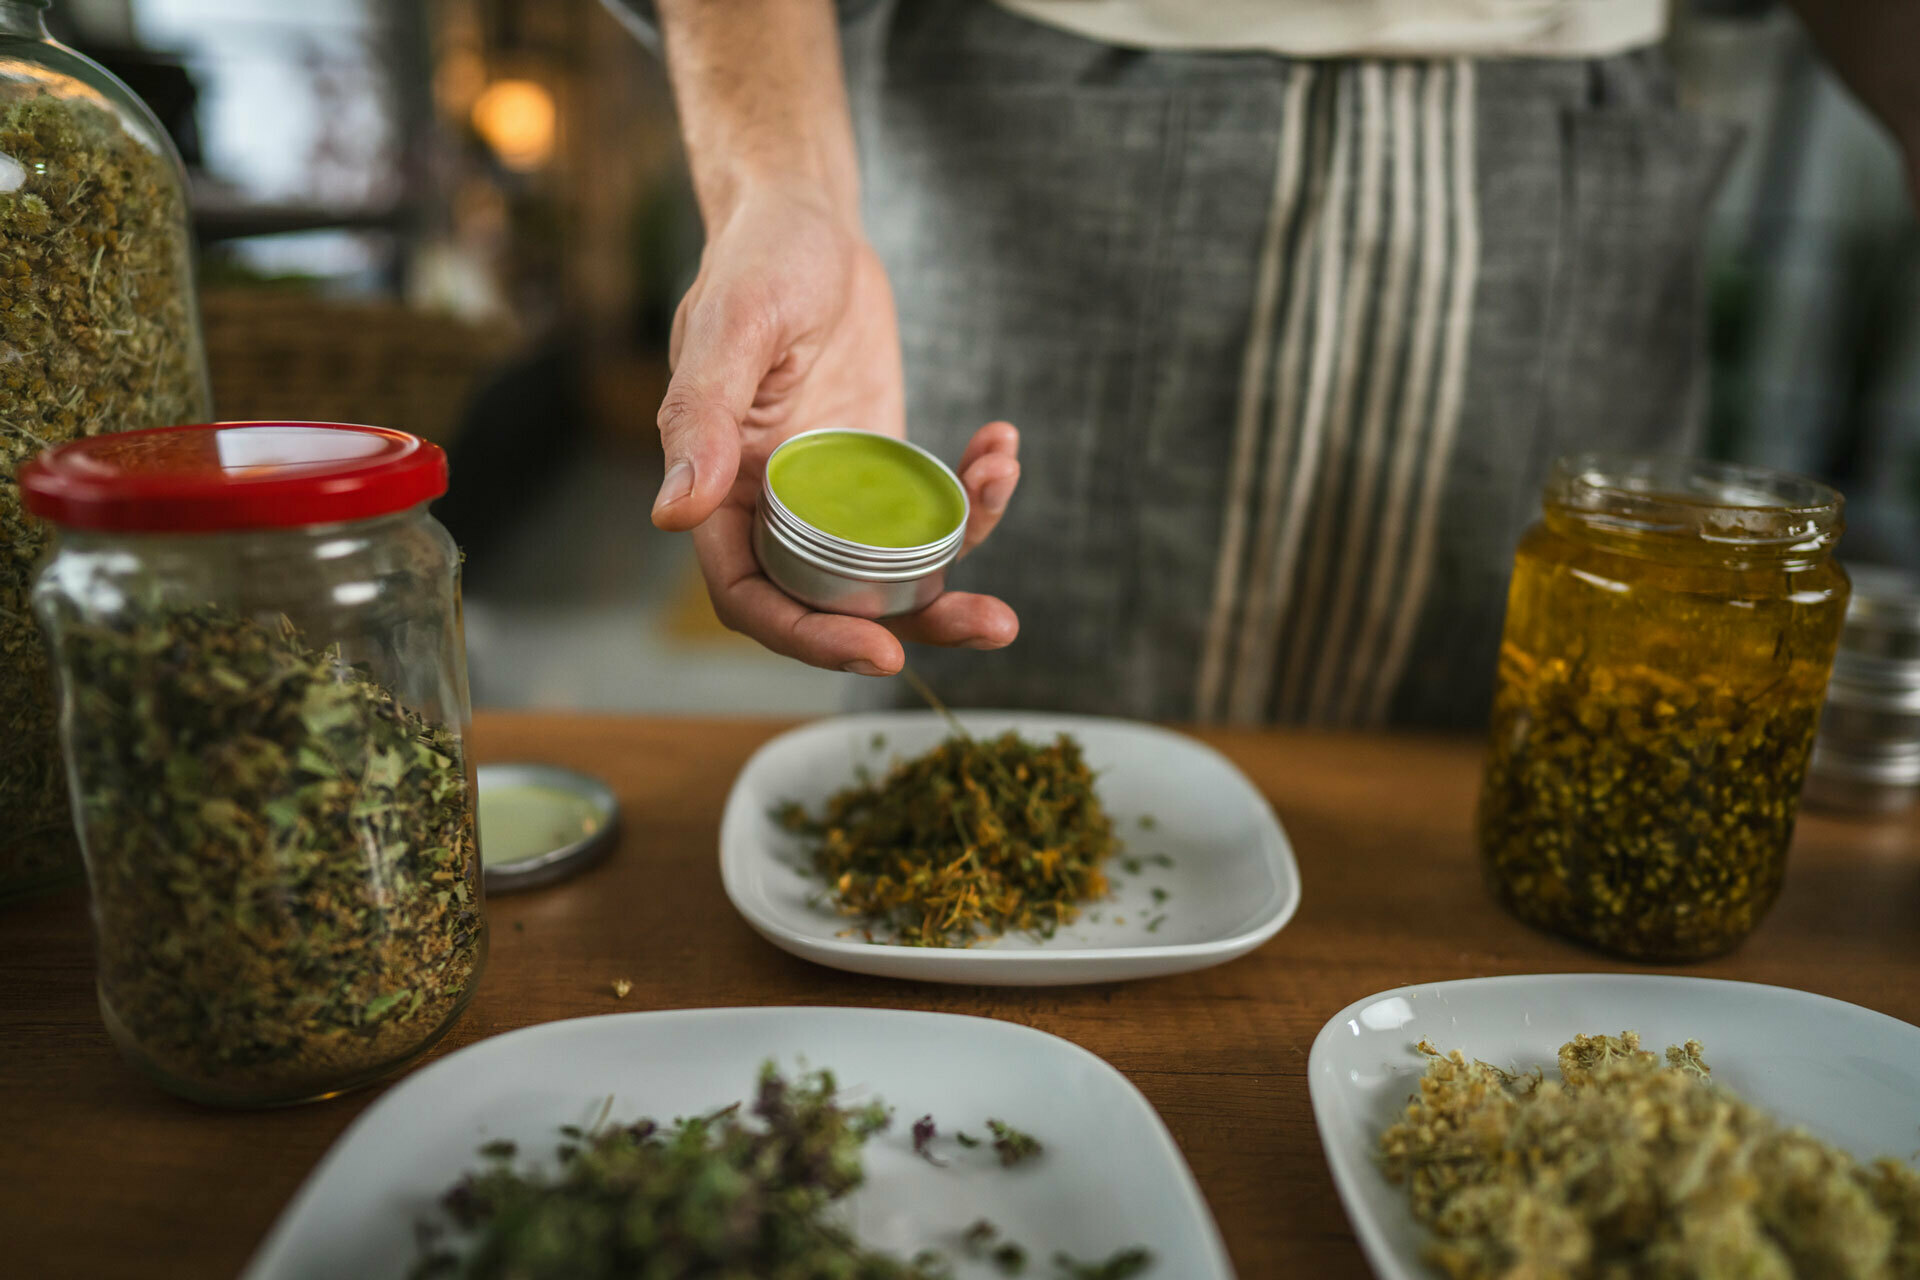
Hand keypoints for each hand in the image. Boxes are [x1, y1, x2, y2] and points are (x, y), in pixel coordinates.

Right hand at [651, 186, 1019, 675]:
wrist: (807, 221)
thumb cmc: (756, 260)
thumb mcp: (731, 327)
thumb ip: (701, 419)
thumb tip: (672, 514)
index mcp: (722, 493)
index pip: (754, 597)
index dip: (810, 637)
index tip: (879, 649)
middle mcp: (777, 509)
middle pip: (837, 602)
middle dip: (915, 624)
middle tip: (991, 624)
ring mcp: (837, 495)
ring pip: (896, 572)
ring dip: (962, 570)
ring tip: (1008, 512)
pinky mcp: (886, 471)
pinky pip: (933, 513)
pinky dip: (976, 496)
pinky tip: (1001, 449)